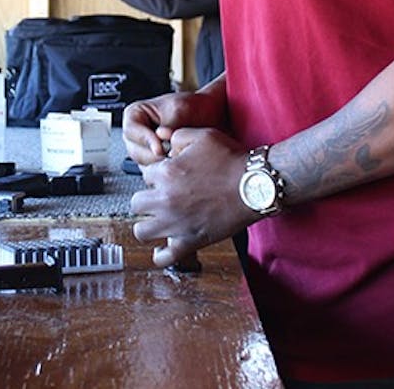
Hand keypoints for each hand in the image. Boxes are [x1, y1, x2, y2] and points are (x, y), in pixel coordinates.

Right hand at [123, 88, 228, 165]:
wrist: (210, 115)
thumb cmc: (194, 107)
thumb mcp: (179, 111)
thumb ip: (166, 127)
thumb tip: (158, 147)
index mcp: (136, 115)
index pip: (131, 131)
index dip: (145, 141)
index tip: (160, 148)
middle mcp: (137, 133)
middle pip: (135, 151)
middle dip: (154, 155)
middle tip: (171, 156)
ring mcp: (145, 148)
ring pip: (144, 163)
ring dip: (161, 164)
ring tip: (178, 157)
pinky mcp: (155, 160)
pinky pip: (154, 171)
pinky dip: (166, 169)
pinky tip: (179, 163)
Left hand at [130, 127, 256, 266]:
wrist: (256, 184)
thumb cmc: (233, 160)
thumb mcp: (202, 136)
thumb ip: (177, 136)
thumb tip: (164, 142)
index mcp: (166, 174)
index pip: (146, 175)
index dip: (157, 174)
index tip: (169, 176)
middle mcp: (165, 200)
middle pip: (137, 203)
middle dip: (147, 198)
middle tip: (161, 197)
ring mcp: (176, 224)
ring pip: (141, 231)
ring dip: (147, 224)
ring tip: (158, 220)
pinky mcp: (190, 242)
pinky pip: (165, 257)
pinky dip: (160, 255)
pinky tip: (162, 248)